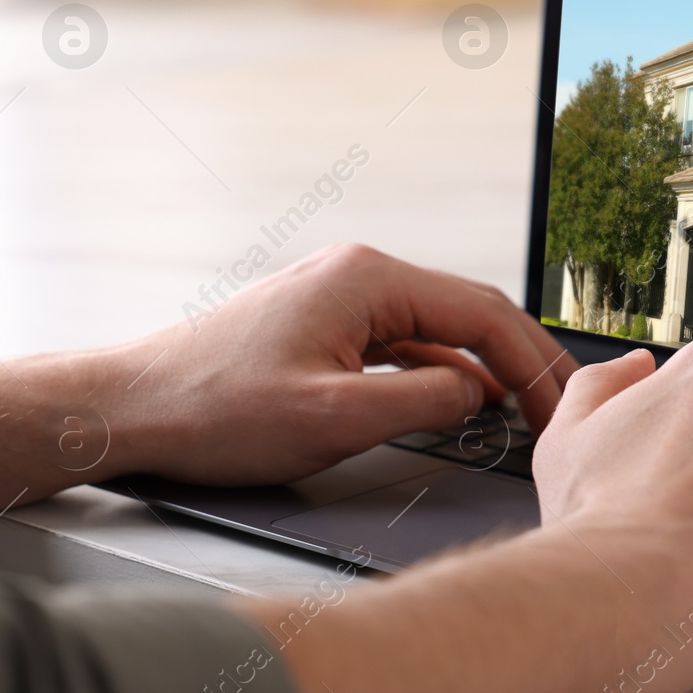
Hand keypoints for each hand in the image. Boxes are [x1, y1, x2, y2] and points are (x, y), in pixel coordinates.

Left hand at [102, 244, 578, 486]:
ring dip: (486, 365)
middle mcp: (360, 273)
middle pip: (469, 311)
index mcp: (369, 280)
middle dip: (521, 359)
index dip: (532, 363)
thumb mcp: (336, 418)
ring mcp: (341, 295)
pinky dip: (442, 370)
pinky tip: (463, 400)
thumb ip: (424, 404)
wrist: (130, 407)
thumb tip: (478, 394)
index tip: (559, 408)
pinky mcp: (325, 323)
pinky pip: (405, 340)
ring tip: (527, 406)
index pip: (482, 313)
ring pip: (439, 326)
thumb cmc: (213, 409)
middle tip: (562, 405)